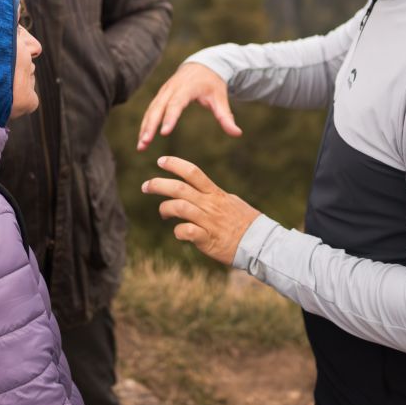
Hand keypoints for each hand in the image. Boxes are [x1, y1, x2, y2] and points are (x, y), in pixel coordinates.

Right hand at [135, 63, 239, 151]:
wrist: (202, 65)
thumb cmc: (212, 83)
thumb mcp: (220, 98)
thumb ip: (226, 117)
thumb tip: (238, 133)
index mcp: (187, 88)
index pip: (176, 104)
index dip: (170, 118)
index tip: (164, 133)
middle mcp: (172, 88)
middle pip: (158, 107)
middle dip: (150, 125)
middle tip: (145, 143)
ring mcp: (164, 91)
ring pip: (151, 110)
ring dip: (145, 127)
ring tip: (141, 145)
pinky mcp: (160, 95)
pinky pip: (150, 110)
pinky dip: (145, 123)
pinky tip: (142, 138)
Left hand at [141, 156, 260, 265]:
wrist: (259, 243)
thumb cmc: (245, 223)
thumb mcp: (231, 202)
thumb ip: (214, 196)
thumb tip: (202, 191)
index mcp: (215, 194)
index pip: (193, 172)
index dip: (175, 164)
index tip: (161, 161)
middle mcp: (210, 204)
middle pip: (179, 188)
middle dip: (158, 184)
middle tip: (146, 186)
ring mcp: (208, 221)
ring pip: (179, 208)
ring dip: (165, 209)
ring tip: (163, 213)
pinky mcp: (207, 239)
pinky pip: (185, 231)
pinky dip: (177, 231)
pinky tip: (179, 233)